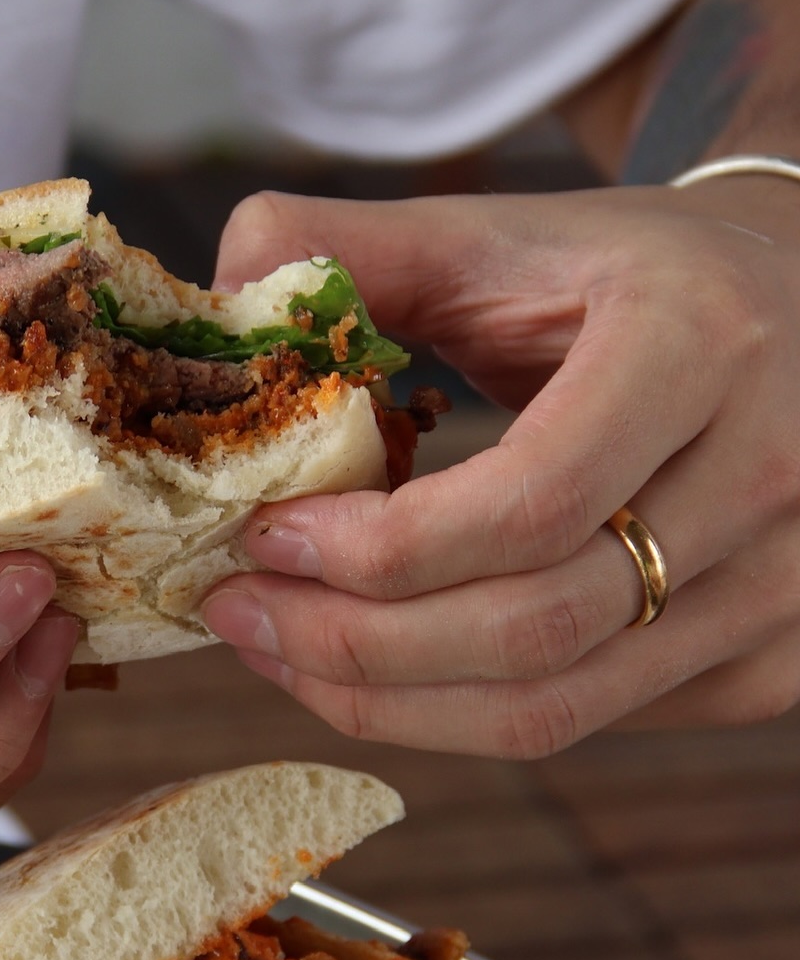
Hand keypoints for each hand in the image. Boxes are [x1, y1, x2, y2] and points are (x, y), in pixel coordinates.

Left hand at [200, 183, 799, 756]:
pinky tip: (371, 667)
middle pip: (532, 630)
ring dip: (386, 702)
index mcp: (703, 347)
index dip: (375, 550)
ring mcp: (782, 590)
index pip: (530, 504)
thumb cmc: (617, 278)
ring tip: (279, 650)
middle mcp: (770, 480)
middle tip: (238, 612)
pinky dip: (451, 715)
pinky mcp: (765, 662)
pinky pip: (579, 723)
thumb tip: (217, 292)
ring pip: (551, 710)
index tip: (265, 537)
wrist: (779, 317)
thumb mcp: (496, 235)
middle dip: (352, 643)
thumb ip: (352, 253)